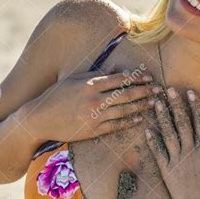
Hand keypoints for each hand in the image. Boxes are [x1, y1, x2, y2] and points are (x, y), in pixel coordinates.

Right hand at [28, 69, 161, 142]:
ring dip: (141, 106)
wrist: (40, 119)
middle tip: (159, 89)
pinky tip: (139, 119)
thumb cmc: (56, 96)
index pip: (119, 79)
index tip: (149, 77)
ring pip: (123, 110)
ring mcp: (94, 116)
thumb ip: (97, 74)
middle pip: (126, 94)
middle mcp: (94, 99)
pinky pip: (115, 126)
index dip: (137, 78)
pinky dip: (128, 122)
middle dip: (144, 91)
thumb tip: (117, 68)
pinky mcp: (92, 130)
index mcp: (90, 84)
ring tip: (154, 103)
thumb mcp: (74, 80)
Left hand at [144, 87, 199, 198]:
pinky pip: (158, 153)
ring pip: (168, 135)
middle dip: (176, 105)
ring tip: (156, 102)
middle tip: (169, 89)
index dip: (195, 106)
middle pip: (182, 124)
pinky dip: (152, 141)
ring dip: (162, 117)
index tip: (190, 92)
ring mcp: (177, 162)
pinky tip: (147, 128)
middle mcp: (190, 153)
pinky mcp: (167, 172)